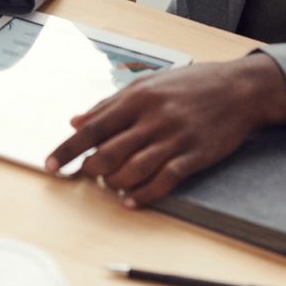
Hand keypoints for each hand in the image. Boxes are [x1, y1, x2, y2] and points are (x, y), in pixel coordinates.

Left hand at [46, 53, 285, 206]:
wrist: (236, 89)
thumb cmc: (186, 85)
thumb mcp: (144, 84)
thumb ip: (108, 104)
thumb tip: (76, 121)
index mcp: (135, 99)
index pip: (93, 128)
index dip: (68, 148)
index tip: (50, 164)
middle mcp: (152, 119)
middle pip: (110, 151)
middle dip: (91, 168)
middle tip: (84, 174)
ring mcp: (174, 138)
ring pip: (134, 168)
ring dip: (114, 182)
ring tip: (107, 185)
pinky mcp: (195, 156)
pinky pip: (165, 179)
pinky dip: (144, 193)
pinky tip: (131, 201)